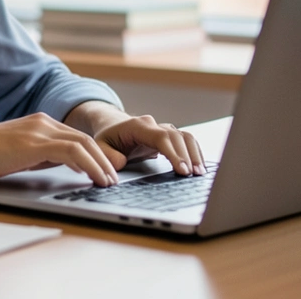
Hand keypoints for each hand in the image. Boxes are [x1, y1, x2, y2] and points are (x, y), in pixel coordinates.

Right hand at [0, 113, 119, 186]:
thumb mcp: (15, 154)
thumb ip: (36, 155)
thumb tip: (56, 166)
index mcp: (38, 124)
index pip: (76, 137)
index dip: (95, 154)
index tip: (105, 170)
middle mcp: (42, 122)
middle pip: (86, 139)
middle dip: (105, 159)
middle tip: (115, 177)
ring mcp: (39, 131)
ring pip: (84, 144)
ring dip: (101, 164)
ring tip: (109, 182)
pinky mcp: (35, 143)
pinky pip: (72, 151)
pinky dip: (89, 164)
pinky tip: (95, 177)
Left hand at [67, 103, 205, 175]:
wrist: (113, 126)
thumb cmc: (107, 137)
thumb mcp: (99, 145)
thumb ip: (108, 155)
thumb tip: (121, 163)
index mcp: (138, 126)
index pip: (161, 137)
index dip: (173, 153)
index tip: (182, 169)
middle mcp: (153, 125)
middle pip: (177, 137)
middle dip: (187, 156)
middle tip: (194, 175)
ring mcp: (163, 129)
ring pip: (185, 137)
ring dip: (194, 154)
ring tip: (200, 173)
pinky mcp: (169, 137)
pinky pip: (186, 141)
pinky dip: (194, 153)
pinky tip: (199, 166)